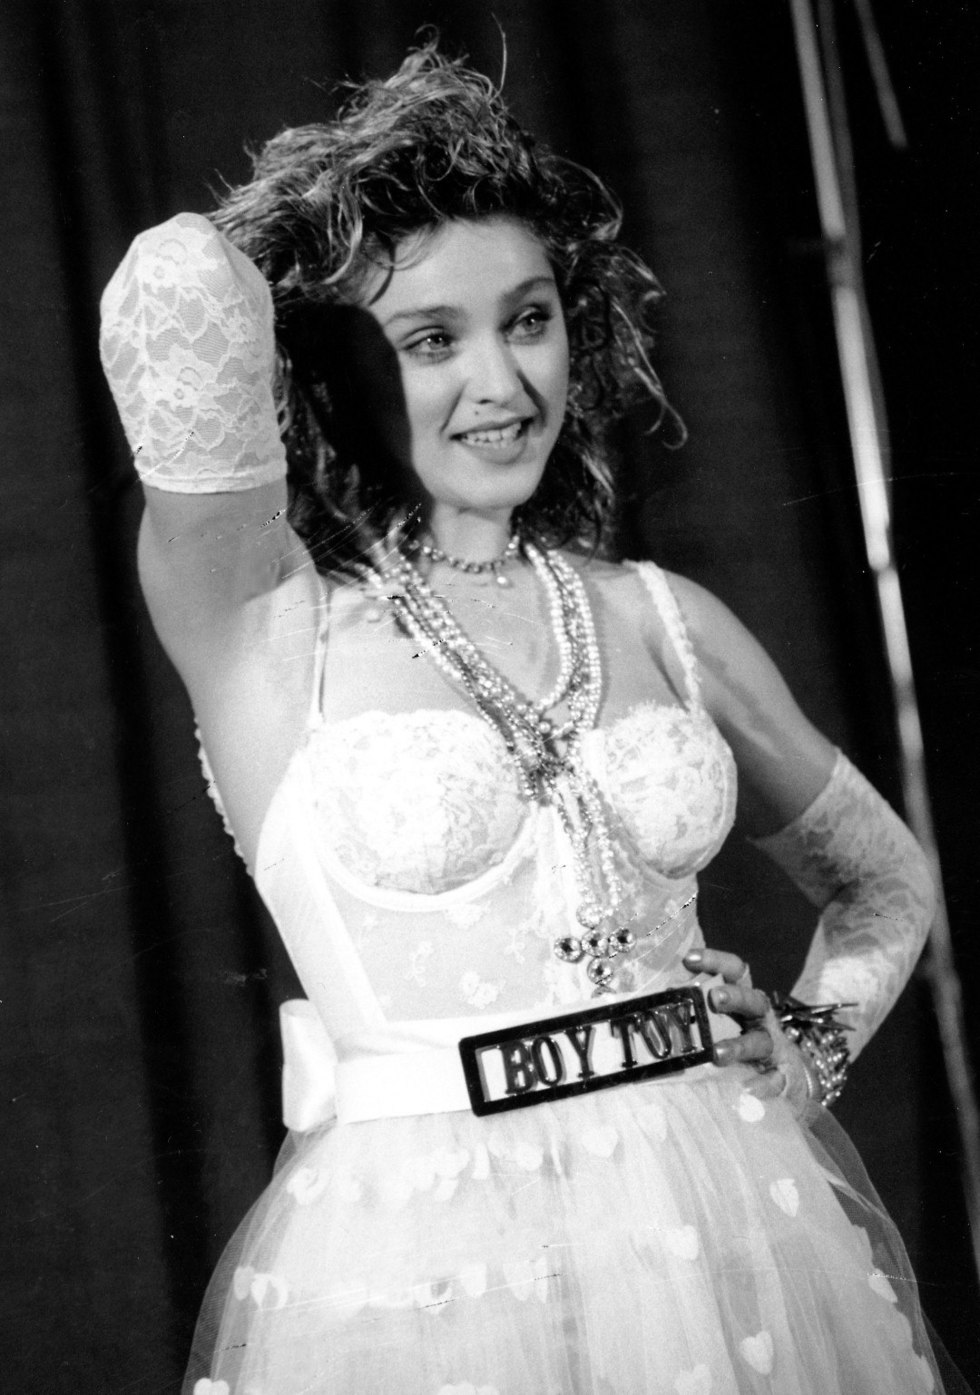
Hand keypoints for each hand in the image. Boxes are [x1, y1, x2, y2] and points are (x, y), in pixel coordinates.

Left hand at [682, 947, 816, 1116]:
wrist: (787, 1075)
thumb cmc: (741, 1038)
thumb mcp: (723, 1018)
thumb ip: (696, 1007)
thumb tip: (656, 998)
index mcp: (744, 999)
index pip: (734, 971)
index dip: (715, 961)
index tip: (689, 959)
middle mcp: (759, 1018)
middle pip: (752, 1000)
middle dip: (735, 997)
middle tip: (714, 998)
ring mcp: (773, 1047)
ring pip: (760, 1042)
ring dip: (739, 1046)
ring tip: (717, 1054)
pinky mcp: (781, 1076)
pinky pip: (774, 1080)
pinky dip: (763, 1085)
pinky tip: (748, 1089)